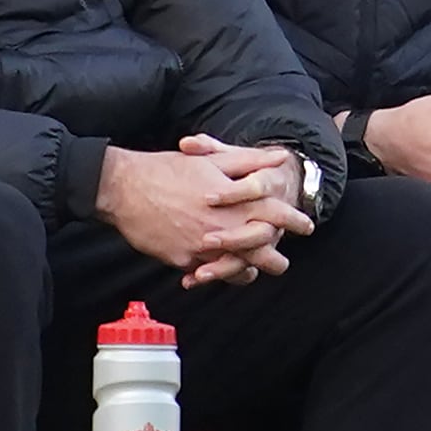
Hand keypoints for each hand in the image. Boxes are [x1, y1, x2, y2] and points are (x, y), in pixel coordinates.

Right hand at [94, 137, 308, 289]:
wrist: (124, 188)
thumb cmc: (168, 169)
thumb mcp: (212, 159)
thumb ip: (249, 160)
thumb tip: (280, 156)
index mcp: (234, 201)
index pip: (275, 214)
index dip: (294, 220)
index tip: (307, 226)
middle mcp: (223, 227)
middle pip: (262, 252)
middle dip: (276, 260)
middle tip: (282, 262)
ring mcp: (202, 247)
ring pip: (236, 269)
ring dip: (246, 271)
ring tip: (251, 270)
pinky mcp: (182, 259)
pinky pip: (205, 274)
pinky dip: (211, 273)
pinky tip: (214, 272)